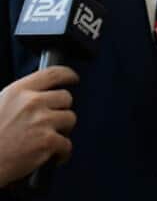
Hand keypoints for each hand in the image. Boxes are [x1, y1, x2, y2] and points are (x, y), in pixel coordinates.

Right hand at [0, 67, 78, 186]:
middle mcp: (31, 103)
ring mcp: (41, 121)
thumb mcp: (1, 106)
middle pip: (66, 98)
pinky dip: (62, 153)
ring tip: (47, 140)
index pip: (52, 74)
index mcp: (18, 91)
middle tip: (51, 123)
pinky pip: (67, 145)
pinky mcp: (47, 141)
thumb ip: (22, 98)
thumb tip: (44, 95)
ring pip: (70, 119)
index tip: (73, 78)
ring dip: (62, 131)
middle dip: (61, 111)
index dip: (67, 74)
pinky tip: (52, 157)